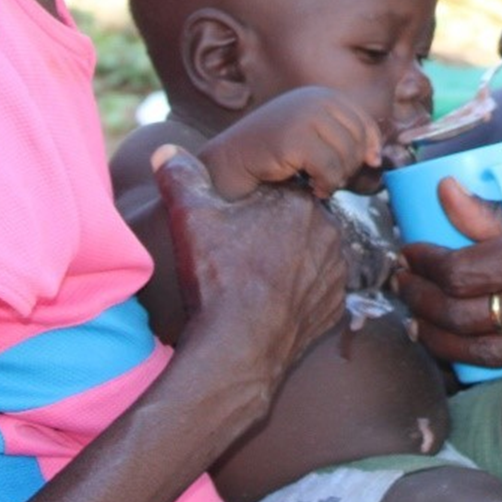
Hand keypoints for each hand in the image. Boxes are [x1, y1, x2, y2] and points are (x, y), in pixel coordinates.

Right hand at [155, 145, 346, 373]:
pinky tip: (272, 302)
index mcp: (299, 203)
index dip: (255, 207)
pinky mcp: (336, 307)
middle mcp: (329, 233)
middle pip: (299, 223)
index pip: (280, 193)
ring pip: (312, 255)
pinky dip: (301, 293)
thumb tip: (166, 151)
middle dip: (274, 233)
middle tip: (242, 254)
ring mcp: (336, 272)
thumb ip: (182, 179)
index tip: (235, 224)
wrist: (238, 349)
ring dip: (292, 262)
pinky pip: (319, 290)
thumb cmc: (217, 279)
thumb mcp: (191, 219)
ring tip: (255, 279)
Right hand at [195, 87, 382, 197]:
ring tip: (317, 184)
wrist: (226, 163)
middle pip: (357, 141)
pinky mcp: (295, 139)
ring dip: (336, 179)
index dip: (369, 146)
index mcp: (320, 96)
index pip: (364, 121)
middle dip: (349, 167)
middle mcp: (315, 100)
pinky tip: (311, 188)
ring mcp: (304, 117)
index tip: (366, 165)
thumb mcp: (309, 137)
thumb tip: (377, 158)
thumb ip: (340, 139)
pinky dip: (326, 185)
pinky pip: (331, 169)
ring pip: (347, 157)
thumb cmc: (269, 155)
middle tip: (329, 180)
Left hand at [395, 175, 501, 411]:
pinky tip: (501, 367)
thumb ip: (501, 210)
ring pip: (494, 359)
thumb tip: (444, 198)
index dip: (425, 268)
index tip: (412, 259)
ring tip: (433, 328)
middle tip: (411, 294)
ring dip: (451, 345)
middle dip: (425, 307)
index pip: (463, 272)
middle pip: (468, 319)